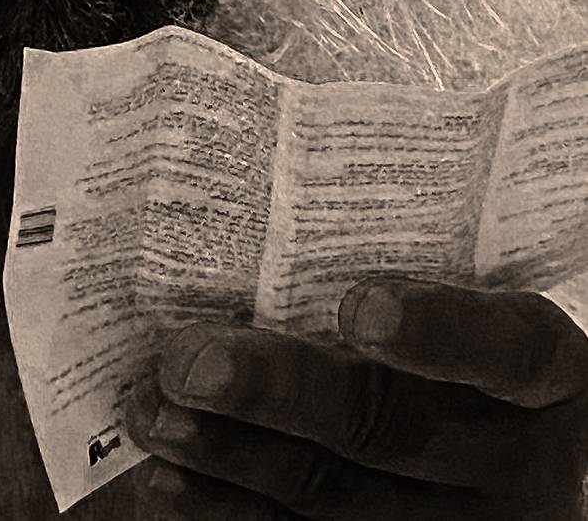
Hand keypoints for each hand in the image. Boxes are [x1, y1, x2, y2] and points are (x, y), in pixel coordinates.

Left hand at [125, 276, 587, 519]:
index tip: (358, 304)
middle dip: (275, 391)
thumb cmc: (471, 351)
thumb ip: (404, 266)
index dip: (437, 329)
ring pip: (333, 501)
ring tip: (152, 412)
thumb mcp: (476, 301)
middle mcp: (513, 464)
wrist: (507, 458)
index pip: (506, 349)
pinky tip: (165, 487)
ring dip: (226, 456)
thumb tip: (262, 210)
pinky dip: (223, 519)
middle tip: (187, 360)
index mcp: (547, 377)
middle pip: (388, 426)